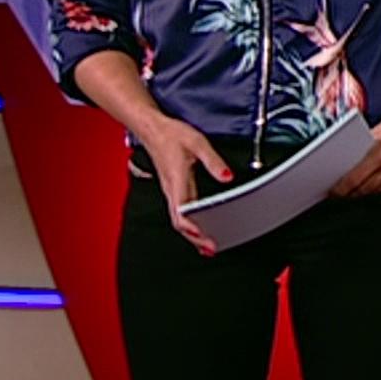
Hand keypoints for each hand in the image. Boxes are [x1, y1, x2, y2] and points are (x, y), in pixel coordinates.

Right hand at [138, 117, 232, 255]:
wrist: (153, 130)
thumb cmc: (172, 135)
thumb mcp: (198, 143)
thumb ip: (214, 161)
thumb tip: (227, 177)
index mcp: (177, 180)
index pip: (181, 210)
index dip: (191, 225)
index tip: (202, 234)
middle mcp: (172, 190)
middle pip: (180, 222)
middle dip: (195, 238)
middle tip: (211, 249)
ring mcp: (171, 191)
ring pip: (179, 219)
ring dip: (192, 235)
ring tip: (208, 247)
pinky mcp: (173, 189)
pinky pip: (179, 213)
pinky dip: (189, 226)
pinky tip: (199, 231)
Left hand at [331, 101, 380, 197]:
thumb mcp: (378, 130)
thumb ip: (363, 148)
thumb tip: (345, 163)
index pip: (353, 179)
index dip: (339, 189)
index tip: (332, 191)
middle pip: (363, 189)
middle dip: (349, 193)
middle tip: (338, 193)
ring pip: (374, 192)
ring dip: (362, 191)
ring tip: (352, 189)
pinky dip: (378, 187)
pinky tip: (371, 183)